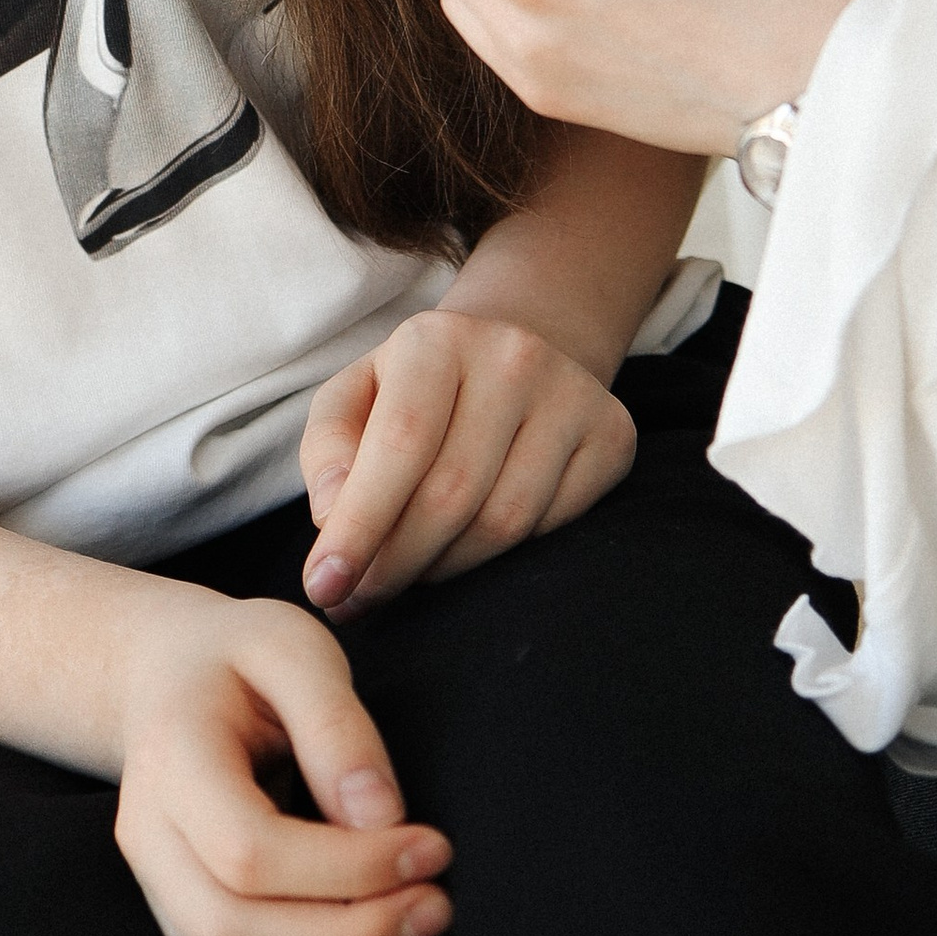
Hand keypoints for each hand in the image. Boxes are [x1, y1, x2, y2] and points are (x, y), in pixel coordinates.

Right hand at [110, 585, 452, 935]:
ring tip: (416, 920)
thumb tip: (380, 818)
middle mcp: (147, 839)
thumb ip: (336, 724)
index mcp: (170, 761)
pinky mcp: (182, 922)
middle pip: (231, 935)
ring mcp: (158, 891)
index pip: (249, 851)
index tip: (432, 847)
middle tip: (436, 907)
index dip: (348, 867)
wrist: (167, 680)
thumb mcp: (293, 646)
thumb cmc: (238, 657)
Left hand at [297, 307, 635, 611]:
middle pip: (451, 495)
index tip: (323, 588)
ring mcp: (572, 393)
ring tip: (414, 567)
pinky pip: (552, 527)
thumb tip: (331, 515)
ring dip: (445, 567)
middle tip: (361, 597)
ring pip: (503, 522)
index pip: (399, 445)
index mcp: (436, 338)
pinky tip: (473, 540)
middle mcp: (513, 355)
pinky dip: (504, 554)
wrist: (517, 350)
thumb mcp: (354, 397)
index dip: (359, 526)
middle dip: (395, 564)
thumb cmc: (415, 390)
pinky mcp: (613, 434)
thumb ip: (329, 451)